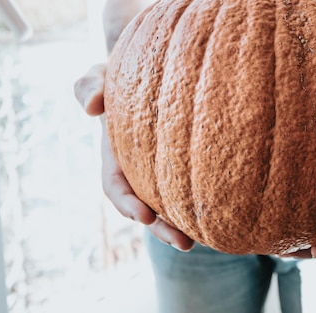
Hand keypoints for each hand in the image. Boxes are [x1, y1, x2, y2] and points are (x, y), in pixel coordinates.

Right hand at [74, 64, 194, 250]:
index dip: (127, 205)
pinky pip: (192, 184)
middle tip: (185, 243)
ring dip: (186, 223)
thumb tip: (92, 107)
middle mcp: (138, 170)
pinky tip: (227, 208)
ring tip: (211, 238)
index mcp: (115, 157)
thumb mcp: (97, 77)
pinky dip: (203, 199)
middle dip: (163, 228)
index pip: (117, 188)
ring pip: (172, 203)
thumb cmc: (119, 76)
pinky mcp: (184, 164)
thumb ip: (88, 86)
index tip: (145, 217)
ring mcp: (161, 170)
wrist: (147, 72)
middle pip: (148, 207)